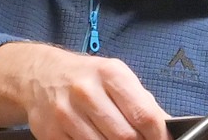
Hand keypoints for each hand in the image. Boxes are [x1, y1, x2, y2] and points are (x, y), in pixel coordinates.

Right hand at [0, 42, 171, 139]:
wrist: (41, 75)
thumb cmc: (88, 76)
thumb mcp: (118, 76)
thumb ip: (142, 100)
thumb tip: (167, 125)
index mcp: (111, 74)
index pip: (144, 113)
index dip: (158, 133)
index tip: (163, 139)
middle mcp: (87, 92)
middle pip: (124, 135)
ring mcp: (67, 114)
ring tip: (118, 138)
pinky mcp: (51, 133)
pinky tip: (99, 138)